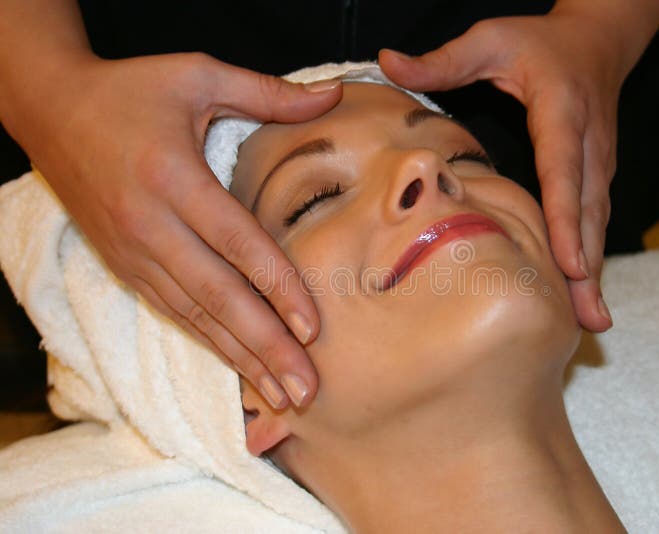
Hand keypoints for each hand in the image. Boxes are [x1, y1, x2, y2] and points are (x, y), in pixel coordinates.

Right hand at [16, 53, 341, 407]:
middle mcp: (150, 225)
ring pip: (194, 317)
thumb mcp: (197, 73)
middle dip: (265, 348)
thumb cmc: (129, 90)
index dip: (277, 288)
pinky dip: (209, 343)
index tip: (313, 330)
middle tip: (306, 391)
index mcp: (172, 178)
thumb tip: (335, 95)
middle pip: (218, 297)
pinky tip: (239, 367)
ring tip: (282, 397)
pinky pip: (173, 312)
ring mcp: (133, 252)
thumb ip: (267, 92)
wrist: (49, 109)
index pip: (236, 244)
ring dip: (240, 359)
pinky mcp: (124, 266)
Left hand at [380, 12, 630, 331]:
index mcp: (562, 113)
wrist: (599, 41)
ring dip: (595, 273)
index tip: (571, 265)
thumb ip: (443, 59)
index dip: (567, 220)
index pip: (563, 171)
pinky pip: (593, 223)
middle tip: (586, 320)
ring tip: (591, 321)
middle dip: (588, 267)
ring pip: (597, 225)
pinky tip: (585, 296)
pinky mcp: (596, 177)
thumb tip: (386, 60)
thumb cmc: (541, 42)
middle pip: (588, 214)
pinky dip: (589, 259)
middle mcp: (588, 145)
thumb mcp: (490, 40)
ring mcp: (598, 165)